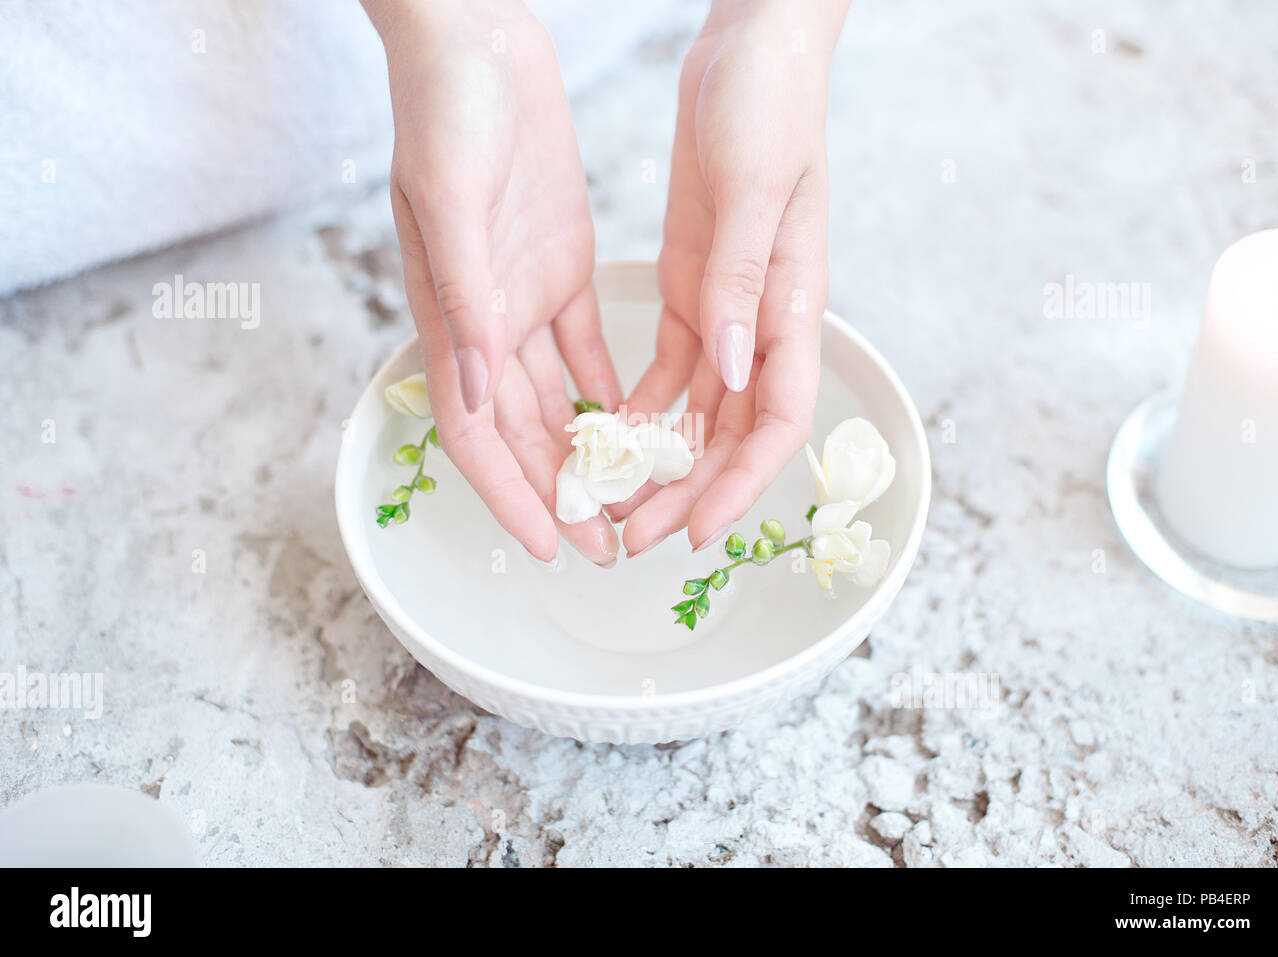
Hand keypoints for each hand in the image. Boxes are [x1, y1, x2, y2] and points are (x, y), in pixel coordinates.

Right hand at [365, 0, 621, 564]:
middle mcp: (486, 321)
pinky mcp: (560, 265)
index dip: (509, 494)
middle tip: (607, 544)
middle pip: (522, 432)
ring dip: (588, 452)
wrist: (475, 44)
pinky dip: (607, 389)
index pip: (476, 433)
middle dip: (560, 493)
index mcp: (451, 317)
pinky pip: (586, 348)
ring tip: (628, 499)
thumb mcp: (453, 203)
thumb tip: (473, 390)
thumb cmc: (446, 113)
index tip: (551, 544)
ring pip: (556, 399)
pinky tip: (636, 422)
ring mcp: (524, 295)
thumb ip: (466, 299)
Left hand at [614, 0, 849, 555]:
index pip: (776, 420)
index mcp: (791, 303)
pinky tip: (611, 435)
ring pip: (699, 410)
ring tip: (616, 501)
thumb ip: (738, 282)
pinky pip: (672, 366)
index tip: (696, 531)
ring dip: (662, 460)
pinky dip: (645, 406)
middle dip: (688, 491)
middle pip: (731, 432)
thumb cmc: (768, 104)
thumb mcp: (750, 190)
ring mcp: (726, 305)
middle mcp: (762, 319)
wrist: (749, 48)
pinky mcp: (691, 282)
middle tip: (634, 536)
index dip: (740, 484)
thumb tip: (731, 373)